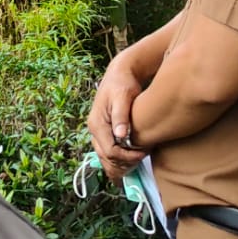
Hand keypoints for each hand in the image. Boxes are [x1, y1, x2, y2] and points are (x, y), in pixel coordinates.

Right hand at [87, 55, 147, 171]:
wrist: (120, 74)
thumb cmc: (123, 84)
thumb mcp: (122, 97)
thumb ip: (121, 116)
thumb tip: (120, 135)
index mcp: (97, 123)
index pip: (109, 151)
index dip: (126, 156)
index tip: (143, 152)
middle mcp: (95, 129)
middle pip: (106, 157)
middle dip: (123, 163)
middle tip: (142, 158)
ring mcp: (98, 131)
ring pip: (105, 157)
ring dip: (120, 164)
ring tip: (138, 161)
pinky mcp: (104, 131)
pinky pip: (108, 152)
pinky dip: (118, 159)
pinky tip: (131, 159)